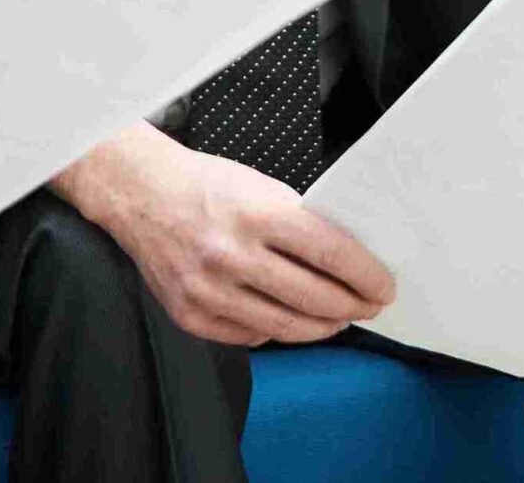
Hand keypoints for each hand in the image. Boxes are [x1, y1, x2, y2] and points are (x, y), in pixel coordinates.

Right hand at [54, 124, 393, 346]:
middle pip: (314, 297)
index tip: (383, 285)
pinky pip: (250, 336)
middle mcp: (230, 254)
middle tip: (369, 305)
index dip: (365, 275)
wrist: (140, 194)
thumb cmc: (205, 186)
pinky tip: (289, 318)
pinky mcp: (190, 315)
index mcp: (255, 213)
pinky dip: (277, 330)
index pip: (329, 252)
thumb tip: (348, 261)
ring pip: (286, 326)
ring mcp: (208, 290)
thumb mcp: (260, 188)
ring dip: (323, 326)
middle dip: (353, 306)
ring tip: (338, 318)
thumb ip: (300, 223)